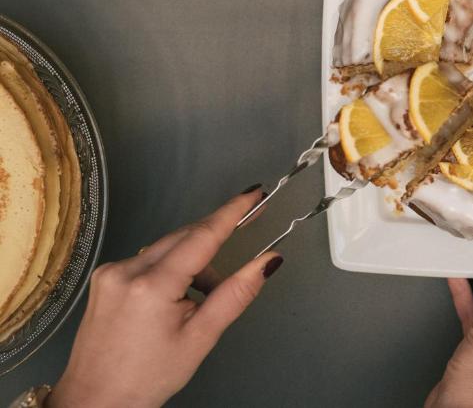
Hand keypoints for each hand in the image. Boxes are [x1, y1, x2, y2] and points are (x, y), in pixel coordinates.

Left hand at [47, 186, 282, 407]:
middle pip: (184, 238)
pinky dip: (171, 269)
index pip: (202, 236)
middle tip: (245, 242)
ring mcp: (111, 272)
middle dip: (215, 242)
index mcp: (152, 285)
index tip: (255, 193)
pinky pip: (149, 259)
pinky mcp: (104, 278)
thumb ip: (236, 294)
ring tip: (203, 299)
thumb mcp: (200, 338)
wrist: (94, 401)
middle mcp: (126, 269)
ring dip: (193, 261)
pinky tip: (177, 298)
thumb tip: (270, 260)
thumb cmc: (149, 377)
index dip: (232, 212)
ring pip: (167, 248)